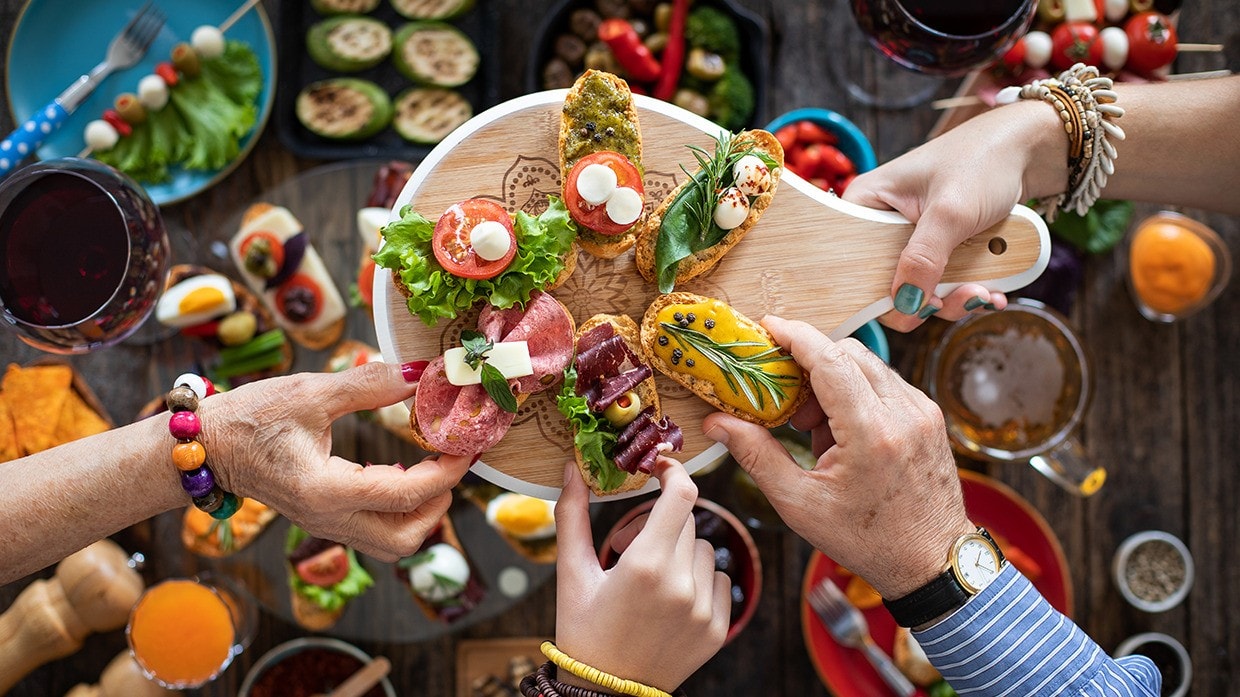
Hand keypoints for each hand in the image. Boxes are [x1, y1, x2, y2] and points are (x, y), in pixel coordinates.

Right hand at [199, 362, 471, 561]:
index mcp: (324, 491)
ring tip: (432, 468)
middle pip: (405, 538)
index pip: (404, 496)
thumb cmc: (249, 416)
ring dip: (423, 512)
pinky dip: (400, 510)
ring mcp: (324, 525)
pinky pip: (374, 531)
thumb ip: (368, 384)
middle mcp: (327, 519)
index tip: (466, 447)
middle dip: (440, 503)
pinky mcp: (323, 520)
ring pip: (391, 543)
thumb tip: (419, 372)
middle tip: (452, 461)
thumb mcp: (310, 392)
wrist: (203, 446)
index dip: (445, 473)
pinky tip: (403, 473)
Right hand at [554, 458, 729, 691]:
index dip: (674, 473)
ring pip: (704, 548)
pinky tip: (671, 598)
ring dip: (680, 551)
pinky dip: (698, 580)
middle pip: (686, 520)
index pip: (681, 496)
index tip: (661, 469)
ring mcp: (703, 610)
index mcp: (645, 566)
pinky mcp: (717, 629)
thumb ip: (571, 516)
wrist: (607, 693)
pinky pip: (719, 579)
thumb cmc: (583, 631)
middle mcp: (681, 586)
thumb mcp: (571, 573)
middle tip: (628, 547)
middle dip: (659, 522)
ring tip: (650, 578)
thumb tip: (571, 469)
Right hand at [702, 317, 972, 598]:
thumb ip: (756, 455)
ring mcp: (923, 412)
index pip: (830, 360)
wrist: (931, 561)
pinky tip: (842, 436)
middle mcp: (904, 413)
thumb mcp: (800, 504)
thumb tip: (718, 424)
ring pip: (868, 366)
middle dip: (810, 364)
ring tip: (814, 429)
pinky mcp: (930, 416)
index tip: (768, 327)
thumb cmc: (867, 540)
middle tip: (786, 401)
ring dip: (833, 382)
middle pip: (848, 353)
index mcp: (871, 434)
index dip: (795, 336)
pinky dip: (856, 395)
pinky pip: (885, 384)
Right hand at [842, 100, 1066, 331]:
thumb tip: (906, 304)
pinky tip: (991, 291)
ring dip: (952, 299)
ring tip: (984, 293)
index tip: (912, 304)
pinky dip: (966, 291)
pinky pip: (942, 281)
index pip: (851, 261)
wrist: (1030, 148)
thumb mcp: (951, 211)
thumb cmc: (984, 159)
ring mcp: (912, 237)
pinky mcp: (939, 246)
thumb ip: (924, 258)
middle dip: (924, 300)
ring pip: (918, 287)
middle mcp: (881, 223)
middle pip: (886, 282)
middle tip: (959, 299)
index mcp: (866, 204)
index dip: (875, 292)